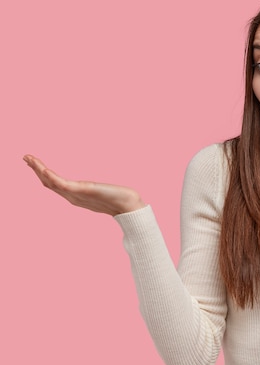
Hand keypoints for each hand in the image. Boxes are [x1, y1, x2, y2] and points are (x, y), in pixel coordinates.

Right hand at [24, 154, 146, 215]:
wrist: (129, 206)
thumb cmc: (119, 199)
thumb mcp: (102, 192)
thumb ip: (94, 190)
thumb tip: (95, 187)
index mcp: (76, 196)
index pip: (54, 185)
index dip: (42, 174)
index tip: (34, 163)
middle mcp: (72, 197)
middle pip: (48, 183)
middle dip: (36, 170)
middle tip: (26, 157)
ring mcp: (76, 195)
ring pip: (51, 182)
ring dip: (38, 169)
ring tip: (28, 158)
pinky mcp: (82, 191)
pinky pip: (61, 183)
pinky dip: (50, 175)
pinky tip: (43, 168)